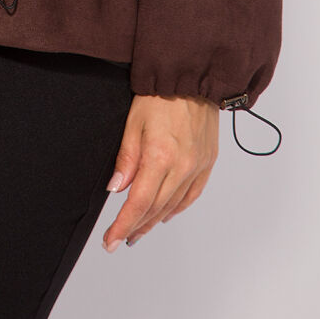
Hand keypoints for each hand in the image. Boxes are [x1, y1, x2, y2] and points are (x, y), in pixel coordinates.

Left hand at [101, 93, 219, 250]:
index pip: (139, 203)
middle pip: (156, 209)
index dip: (123, 225)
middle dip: (136, 227)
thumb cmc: (161, 95)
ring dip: (154, 222)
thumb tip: (116, 189)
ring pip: (174, 206)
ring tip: (138, 231)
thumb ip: (126, 159)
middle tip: (120, 239)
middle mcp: (182, 167)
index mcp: (160, 157)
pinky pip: (192, 195)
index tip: (111, 241)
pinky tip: (165, 214)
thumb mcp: (134, 122)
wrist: (193, 77)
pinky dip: (177, 208)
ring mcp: (198, 166)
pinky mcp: (208, 162)